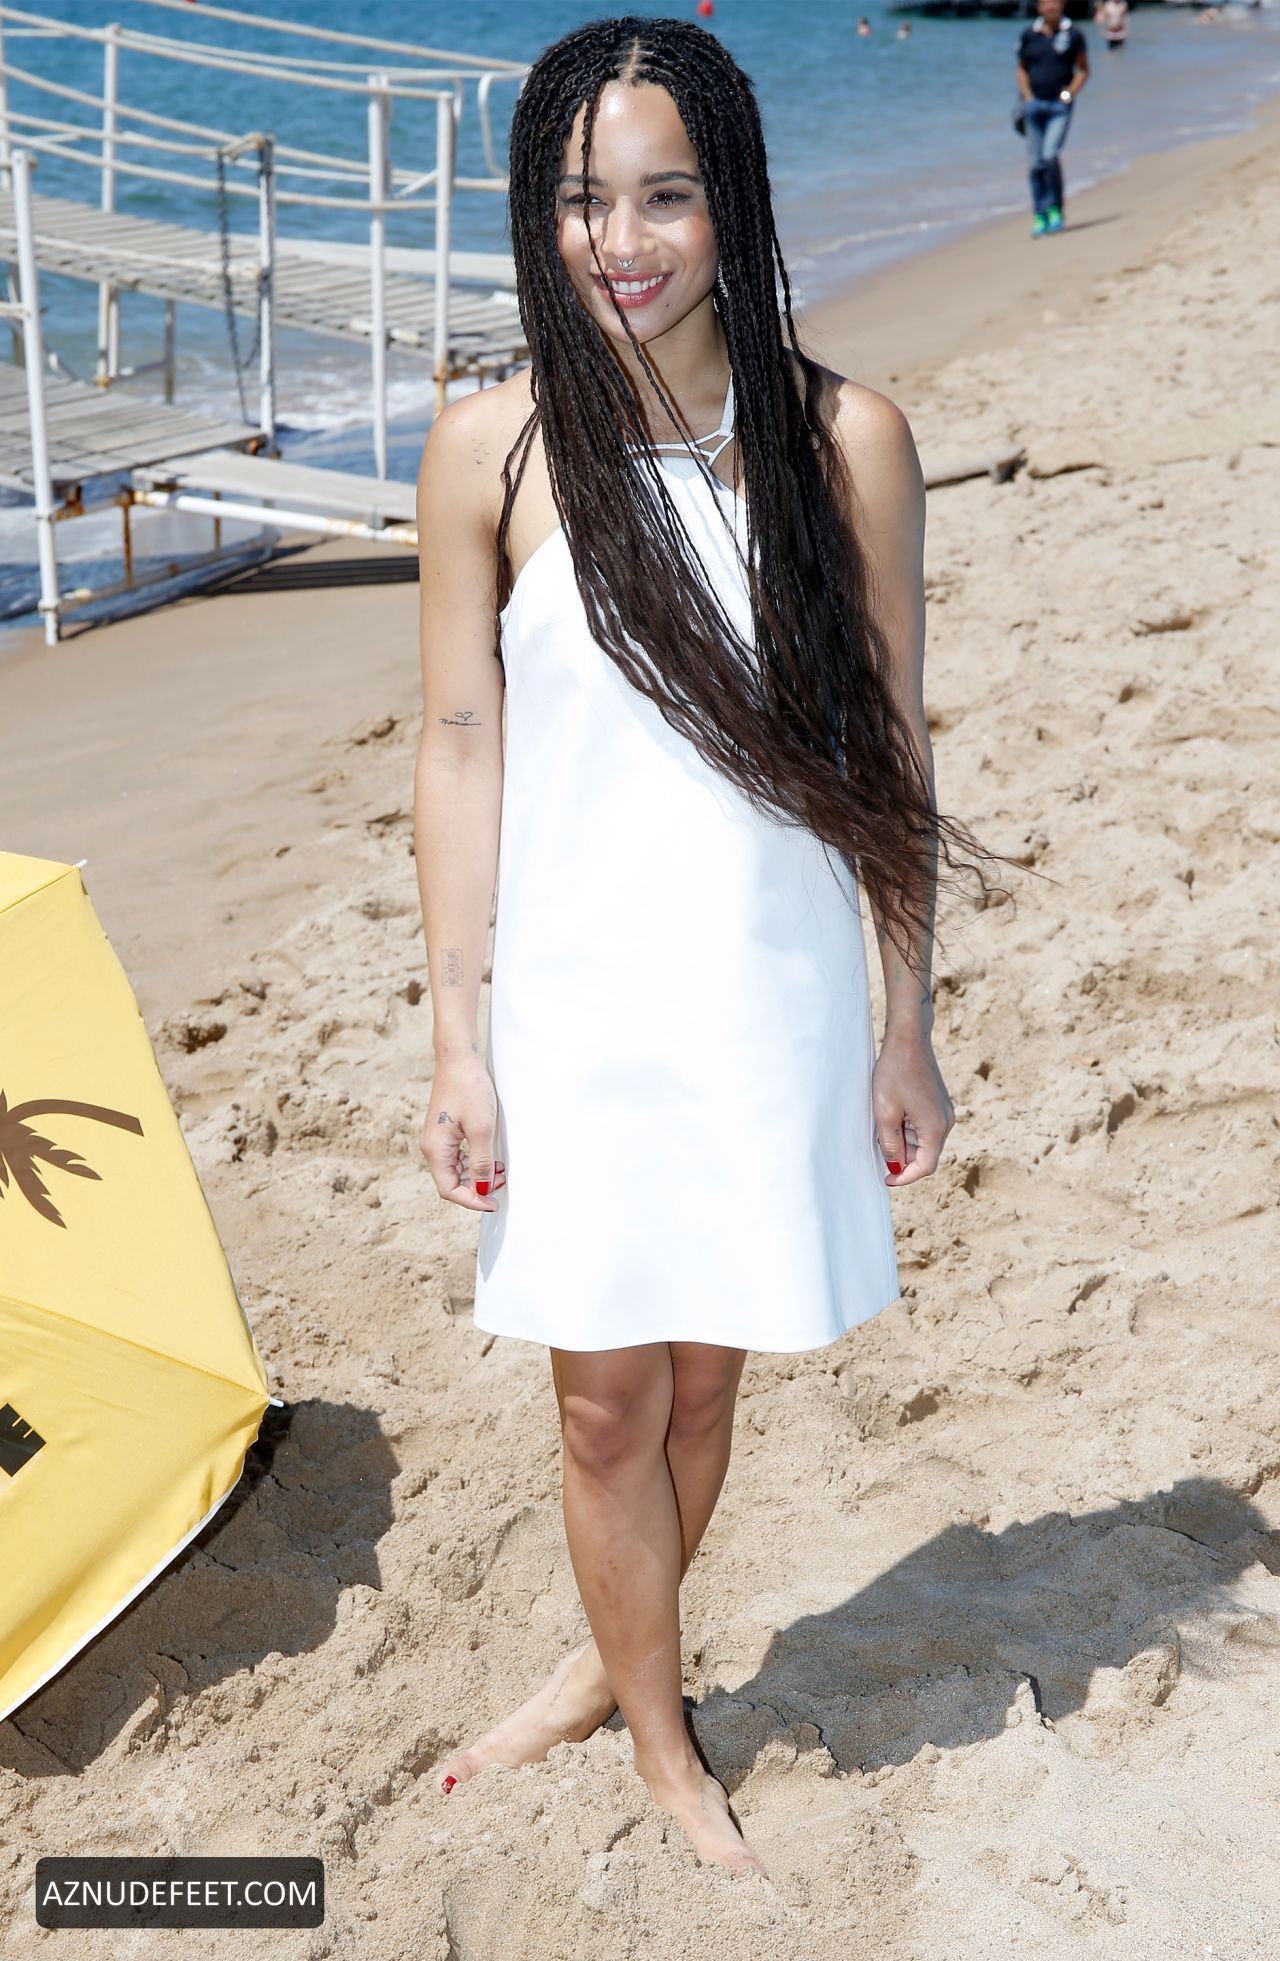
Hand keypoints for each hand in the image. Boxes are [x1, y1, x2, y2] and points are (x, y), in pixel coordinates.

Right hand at [420, 1051, 505, 1210]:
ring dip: (476, 1175)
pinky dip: (473, 1162)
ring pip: (455, 1170)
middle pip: (451, 1182)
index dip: (472, 1201)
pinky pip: (456, 1156)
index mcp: (435, 1149)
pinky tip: (490, 1158)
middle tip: (501, 1184)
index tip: (493, 1204)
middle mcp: (431, 1147)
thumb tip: (483, 1189)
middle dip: (476, 1189)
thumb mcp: (482, 1129)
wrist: (458, 1058)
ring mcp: (436, 1138)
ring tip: (500, 1171)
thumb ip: (481, 1162)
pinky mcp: (444, 1130)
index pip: (449, 1189)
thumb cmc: (469, 1088)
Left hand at [872, 1029, 954, 1186]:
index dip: (905, 1178)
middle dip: (902, 1158)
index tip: (885, 1180)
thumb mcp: (885, 1113)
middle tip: (878, 1150)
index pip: (925, 1167)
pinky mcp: (937, 1103)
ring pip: (923, 1140)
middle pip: (925, 1155)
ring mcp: (943, 1111)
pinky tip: (890, 1117)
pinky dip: (908, 1130)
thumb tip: (895, 1166)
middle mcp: (946, 1122)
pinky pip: (924, 1126)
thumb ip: (891, 1144)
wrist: (908, 1039)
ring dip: (903, 1142)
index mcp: (936, 1128)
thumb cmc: (895, 1073)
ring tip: (882, 1127)